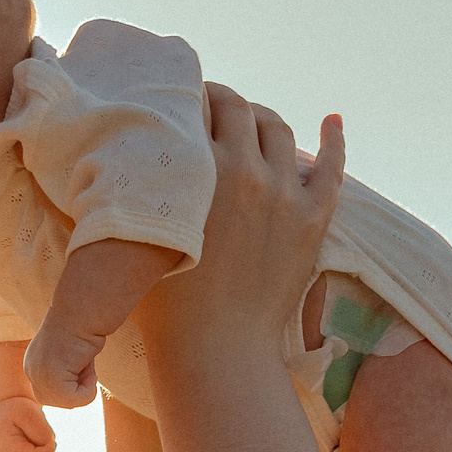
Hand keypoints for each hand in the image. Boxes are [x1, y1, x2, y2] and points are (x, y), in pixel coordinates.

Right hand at [0, 393, 56, 451]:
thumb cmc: (17, 410)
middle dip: (48, 451)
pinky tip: (38, 448)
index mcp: (6, 450)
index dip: (48, 448)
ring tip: (37, 440)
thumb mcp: (29, 411)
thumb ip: (41, 430)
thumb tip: (49, 447)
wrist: (5, 412)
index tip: (45, 433)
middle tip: (39, 434)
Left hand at [22, 319, 103, 410]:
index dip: (71, 383)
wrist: (82, 309)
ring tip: (84, 360)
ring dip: (84, 386)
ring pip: (68, 402)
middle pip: (55, 401)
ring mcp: (39, 375)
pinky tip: (86, 362)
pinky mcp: (51, 379)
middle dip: (74, 389)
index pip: (50, 392)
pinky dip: (90, 387)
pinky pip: (78, 400)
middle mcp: (31, 370)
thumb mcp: (70, 354)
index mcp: (33, 363)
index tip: (78, 359)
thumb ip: (66, 372)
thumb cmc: (83, 326)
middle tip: (82, 362)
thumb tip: (75, 393)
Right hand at [134, 92, 342, 369]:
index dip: (188, 100)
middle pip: (238, 108)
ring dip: (261, 117)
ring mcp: (285, 193)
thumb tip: (117, 168)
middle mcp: (245, 170)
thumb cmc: (163, 307)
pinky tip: (332, 122)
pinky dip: (333, 139)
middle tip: (210, 107)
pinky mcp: (313, 219)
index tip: (180, 104)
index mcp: (199, 170)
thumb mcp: (135, 240)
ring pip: (278, 129)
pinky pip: (331, 166)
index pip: (196, 108)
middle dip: (222, 101)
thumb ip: (132, 196)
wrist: (217, 351)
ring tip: (250, 121)